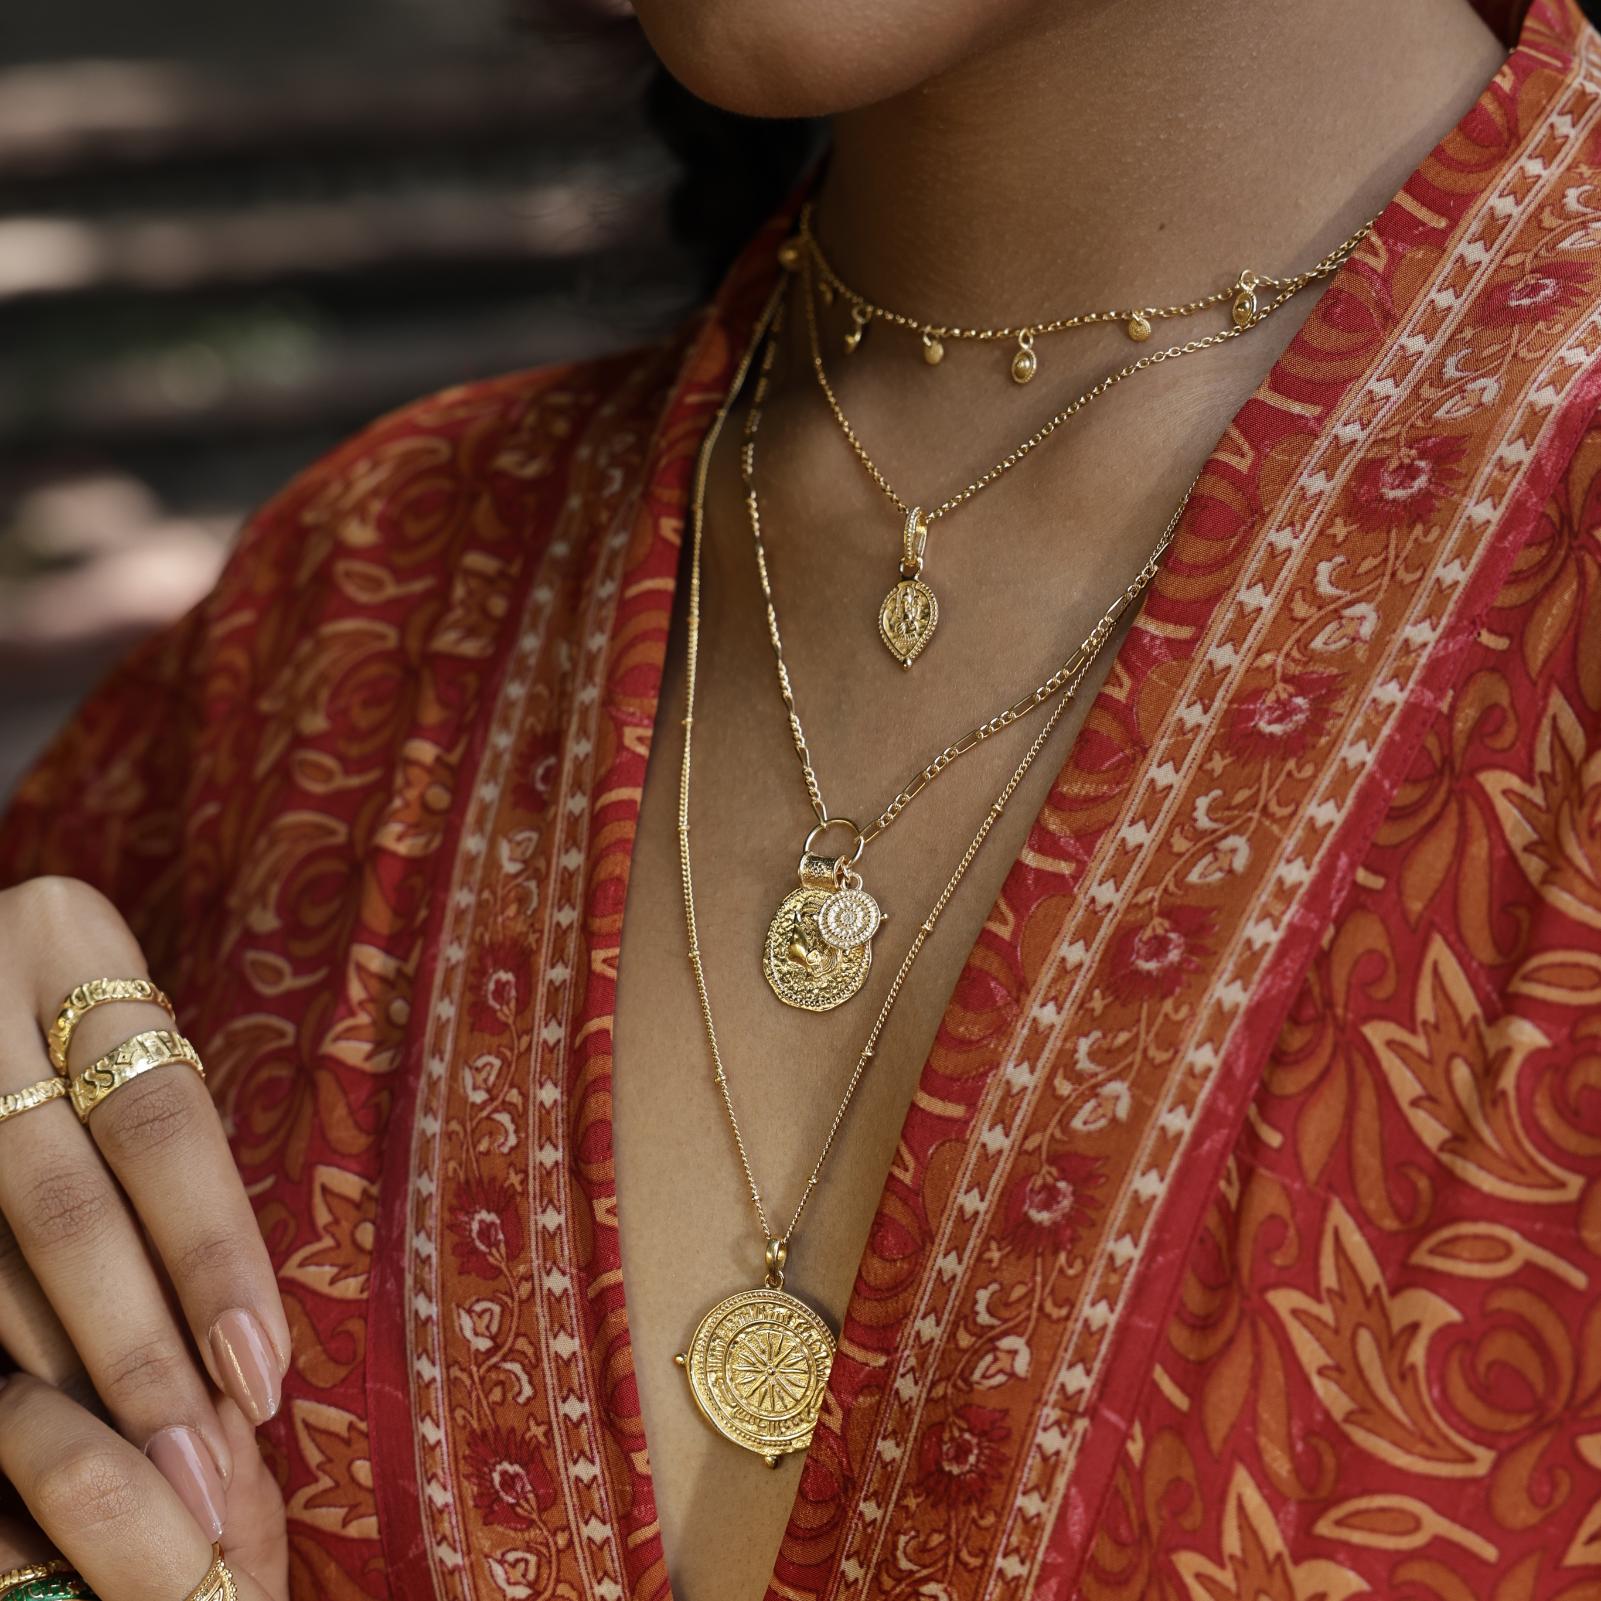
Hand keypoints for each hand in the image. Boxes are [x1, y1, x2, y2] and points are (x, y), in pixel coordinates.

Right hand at [0, 877, 290, 1562]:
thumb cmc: (52, 1012)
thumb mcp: (108, 1024)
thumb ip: (150, 1137)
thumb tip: (242, 1336)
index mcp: (68, 940)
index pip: (163, 1122)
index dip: (214, 1256)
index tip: (263, 1378)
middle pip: (62, 1202)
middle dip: (133, 1350)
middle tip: (197, 1471)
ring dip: (52, 1373)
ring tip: (128, 1470)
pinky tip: (32, 1425)